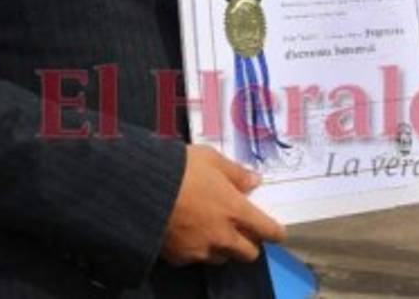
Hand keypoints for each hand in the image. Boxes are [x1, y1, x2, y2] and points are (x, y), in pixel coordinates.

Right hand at [161, 145, 285, 265]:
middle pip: (249, 253)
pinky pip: (196, 258)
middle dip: (249, 243)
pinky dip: (196, 249)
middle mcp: (223, 237)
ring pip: (223, 258)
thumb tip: (256, 180)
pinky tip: (187, 235)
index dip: (275, 232)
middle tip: (241, 230)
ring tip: (212, 232)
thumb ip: (236, 173)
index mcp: (236, 211)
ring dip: (223, 248)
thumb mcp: (211, 159)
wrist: (142, 189)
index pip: (268, 231)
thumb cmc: (180, 169)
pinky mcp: (180, 258)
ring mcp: (201, 251)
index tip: (276, 232)